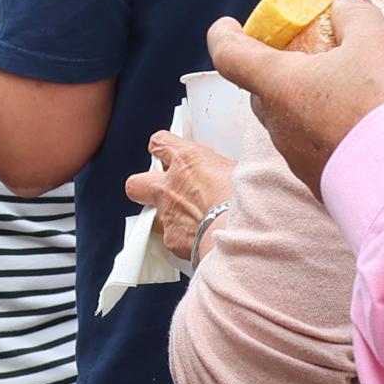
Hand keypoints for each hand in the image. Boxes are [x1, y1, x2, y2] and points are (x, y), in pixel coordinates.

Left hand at [126, 131, 235, 260]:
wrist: (243, 230)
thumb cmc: (247, 196)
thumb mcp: (239, 168)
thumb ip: (224, 167)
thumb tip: (235, 169)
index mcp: (187, 160)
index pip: (160, 143)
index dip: (160, 148)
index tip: (164, 150)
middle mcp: (170, 186)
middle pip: (136, 183)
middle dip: (144, 187)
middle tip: (162, 190)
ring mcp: (167, 214)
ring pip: (151, 215)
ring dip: (166, 217)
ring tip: (189, 222)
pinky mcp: (172, 239)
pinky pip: (170, 238)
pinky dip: (182, 240)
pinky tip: (199, 239)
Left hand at [205, 0, 383, 202]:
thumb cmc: (383, 103)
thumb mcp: (375, 43)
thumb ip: (355, 16)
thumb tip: (343, 5)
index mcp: (278, 84)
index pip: (230, 55)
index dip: (224, 36)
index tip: (227, 26)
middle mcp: (278, 124)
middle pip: (262, 91)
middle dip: (276, 70)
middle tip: (306, 56)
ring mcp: (297, 158)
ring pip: (289, 121)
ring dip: (306, 103)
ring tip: (344, 91)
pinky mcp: (320, 182)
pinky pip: (313, 148)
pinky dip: (326, 131)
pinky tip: (359, 126)